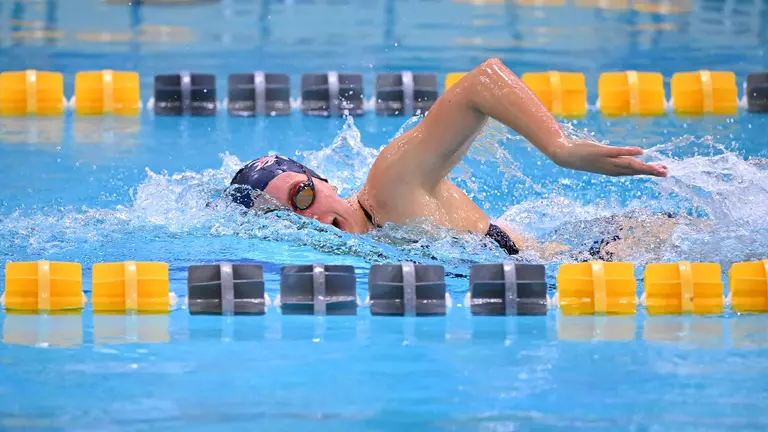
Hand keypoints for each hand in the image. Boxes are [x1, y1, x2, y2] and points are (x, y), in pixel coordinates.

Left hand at [550, 139, 667, 176]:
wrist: (565, 156)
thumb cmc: (585, 156)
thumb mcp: (603, 159)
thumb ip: (617, 159)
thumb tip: (632, 157)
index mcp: (612, 170)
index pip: (634, 172)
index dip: (649, 172)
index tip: (664, 172)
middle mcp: (611, 168)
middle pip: (634, 171)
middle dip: (651, 172)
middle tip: (666, 173)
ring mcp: (606, 160)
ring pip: (629, 164)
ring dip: (644, 166)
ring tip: (658, 167)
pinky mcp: (601, 152)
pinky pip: (617, 152)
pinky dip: (629, 152)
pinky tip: (641, 152)